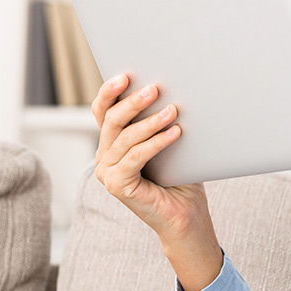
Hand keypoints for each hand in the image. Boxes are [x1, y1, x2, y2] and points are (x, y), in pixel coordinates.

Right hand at [92, 74, 222, 290]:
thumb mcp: (170, 143)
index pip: (104, 112)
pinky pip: (134, 157)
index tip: (126, 74)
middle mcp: (104, 157)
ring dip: (150, 121)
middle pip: (111, 121)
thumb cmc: (181, 178)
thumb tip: (171, 91)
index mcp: (113, 144)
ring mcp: (107, 172)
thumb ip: (161, 121)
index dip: (110, 92)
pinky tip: (175, 132)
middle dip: (132, 102)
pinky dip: (155, 143)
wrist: (186, 216)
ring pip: (125, 138)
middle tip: (155, 88)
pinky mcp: (117, 186)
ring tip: (173, 110)